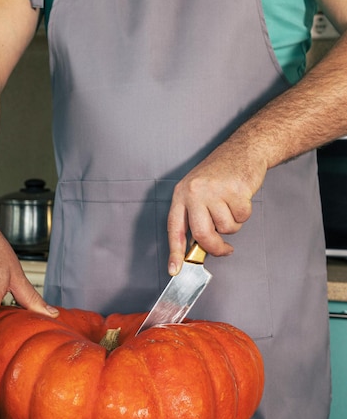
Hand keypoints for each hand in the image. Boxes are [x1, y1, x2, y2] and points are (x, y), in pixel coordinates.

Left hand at [167, 136, 266, 273]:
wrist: (244, 149)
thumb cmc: (221, 173)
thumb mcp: (198, 191)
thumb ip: (195, 216)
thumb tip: (198, 247)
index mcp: (182, 194)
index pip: (175, 228)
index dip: (175, 252)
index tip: (175, 269)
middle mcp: (194, 192)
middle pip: (202, 235)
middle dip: (215, 248)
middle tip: (224, 249)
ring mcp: (215, 191)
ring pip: (225, 228)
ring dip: (233, 224)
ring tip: (231, 205)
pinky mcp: (235, 191)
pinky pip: (241, 218)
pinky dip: (244, 213)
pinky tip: (241, 198)